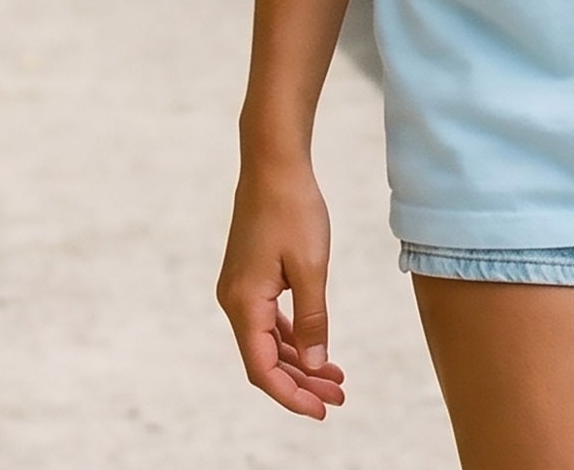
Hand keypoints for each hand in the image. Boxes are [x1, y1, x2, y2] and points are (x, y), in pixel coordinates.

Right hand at [216, 155, 346, 419]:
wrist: (274, 162)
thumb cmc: (293, 208)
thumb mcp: (312, 266)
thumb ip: (314, 318)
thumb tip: (316, 362)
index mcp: (244, 303)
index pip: (262, 368)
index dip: (291, 395)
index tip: (322, 410)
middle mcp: (234, 301)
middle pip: (266, 359)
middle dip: (301, 381)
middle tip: (339, 396)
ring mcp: (240, 289)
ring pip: (269, 340)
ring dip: (300, 360)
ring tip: (335, 377)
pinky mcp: (250, 277)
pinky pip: (270, 319)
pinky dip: (293, 335)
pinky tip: (316, 345)